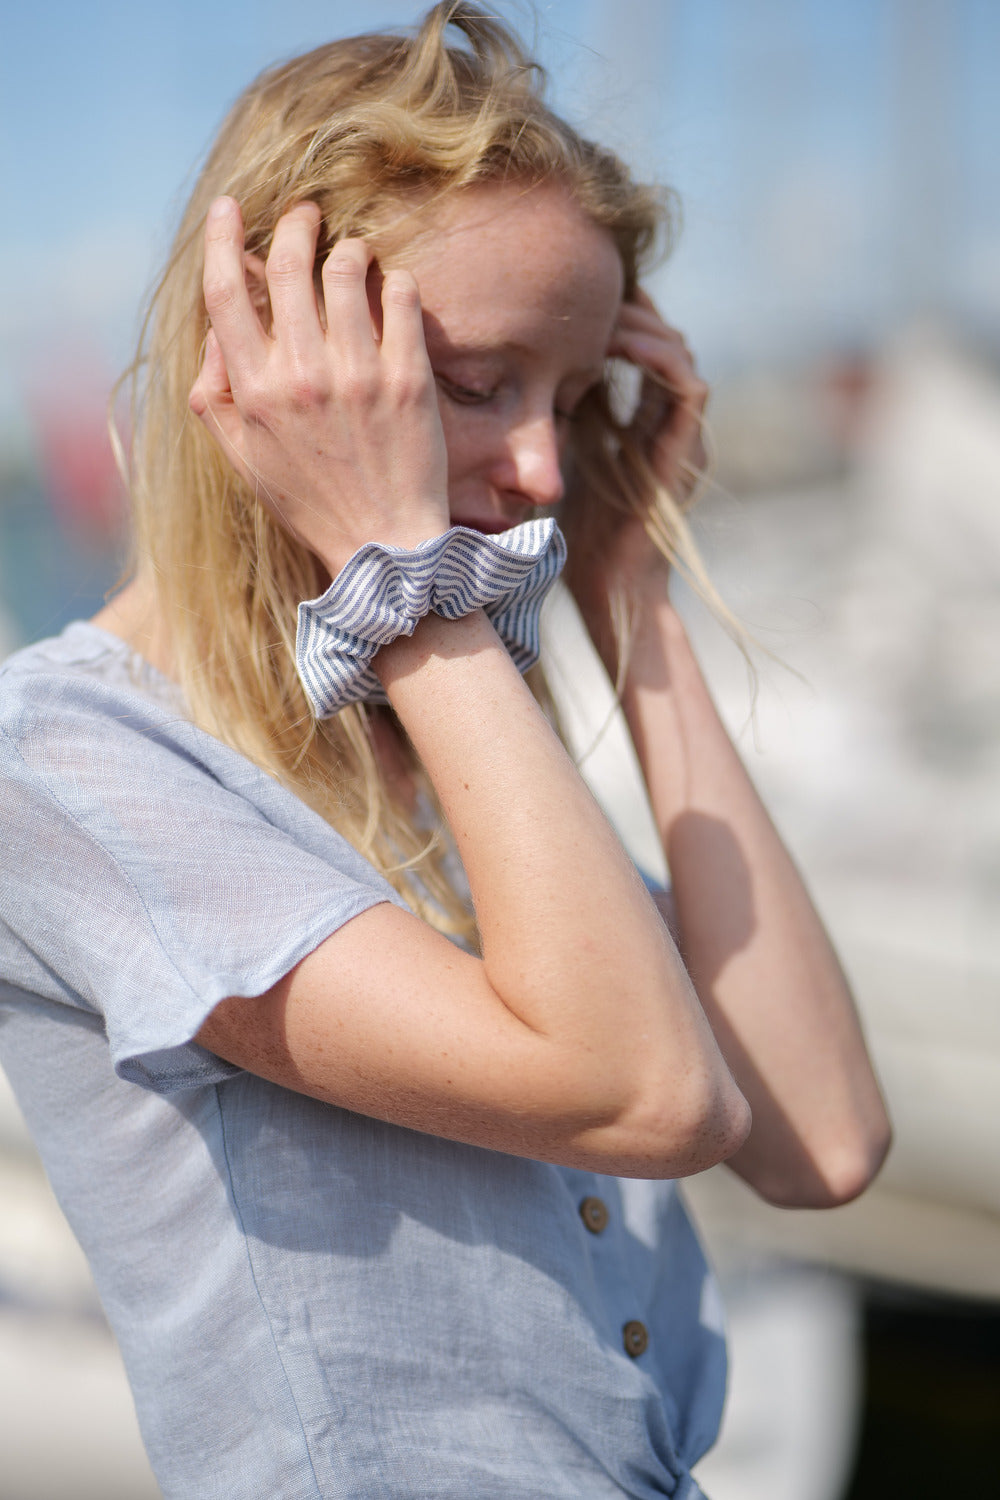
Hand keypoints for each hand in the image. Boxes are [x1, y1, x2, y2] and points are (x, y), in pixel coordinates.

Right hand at [189, 197, 450, 576]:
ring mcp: (359, 374)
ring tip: (354, 253)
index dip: (224, 240)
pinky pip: (402, 296)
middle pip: (291, 265)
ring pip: (348, 269)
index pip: (226, 293)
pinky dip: (395, 280)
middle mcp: (303, 376)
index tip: (231, 209)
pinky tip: (393, 288)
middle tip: (306, 216)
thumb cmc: (309, 503)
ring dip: (349, 248)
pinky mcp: (409, 379)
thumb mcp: (243, 459)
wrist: (382, 548)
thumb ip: (217, 394)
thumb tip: (216, 333)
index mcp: (255, 392)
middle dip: (296, 225)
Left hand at [563, 295, 706, 666]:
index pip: (639, 346)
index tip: (569, 300)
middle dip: (627, 308)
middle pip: (661, 337)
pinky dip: (657, 357)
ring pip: (678, 351)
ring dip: (641, 324)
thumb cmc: (576, 536)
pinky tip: (618, 344)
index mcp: (642, 422)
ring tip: (598, 311)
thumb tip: (512, 381)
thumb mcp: (561, 460)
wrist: (607, 585)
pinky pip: (687, 385)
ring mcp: (682, 435)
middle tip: (583, 292)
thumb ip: (555, 421)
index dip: (612, 316)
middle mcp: (669, 422)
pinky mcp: (685, 450)